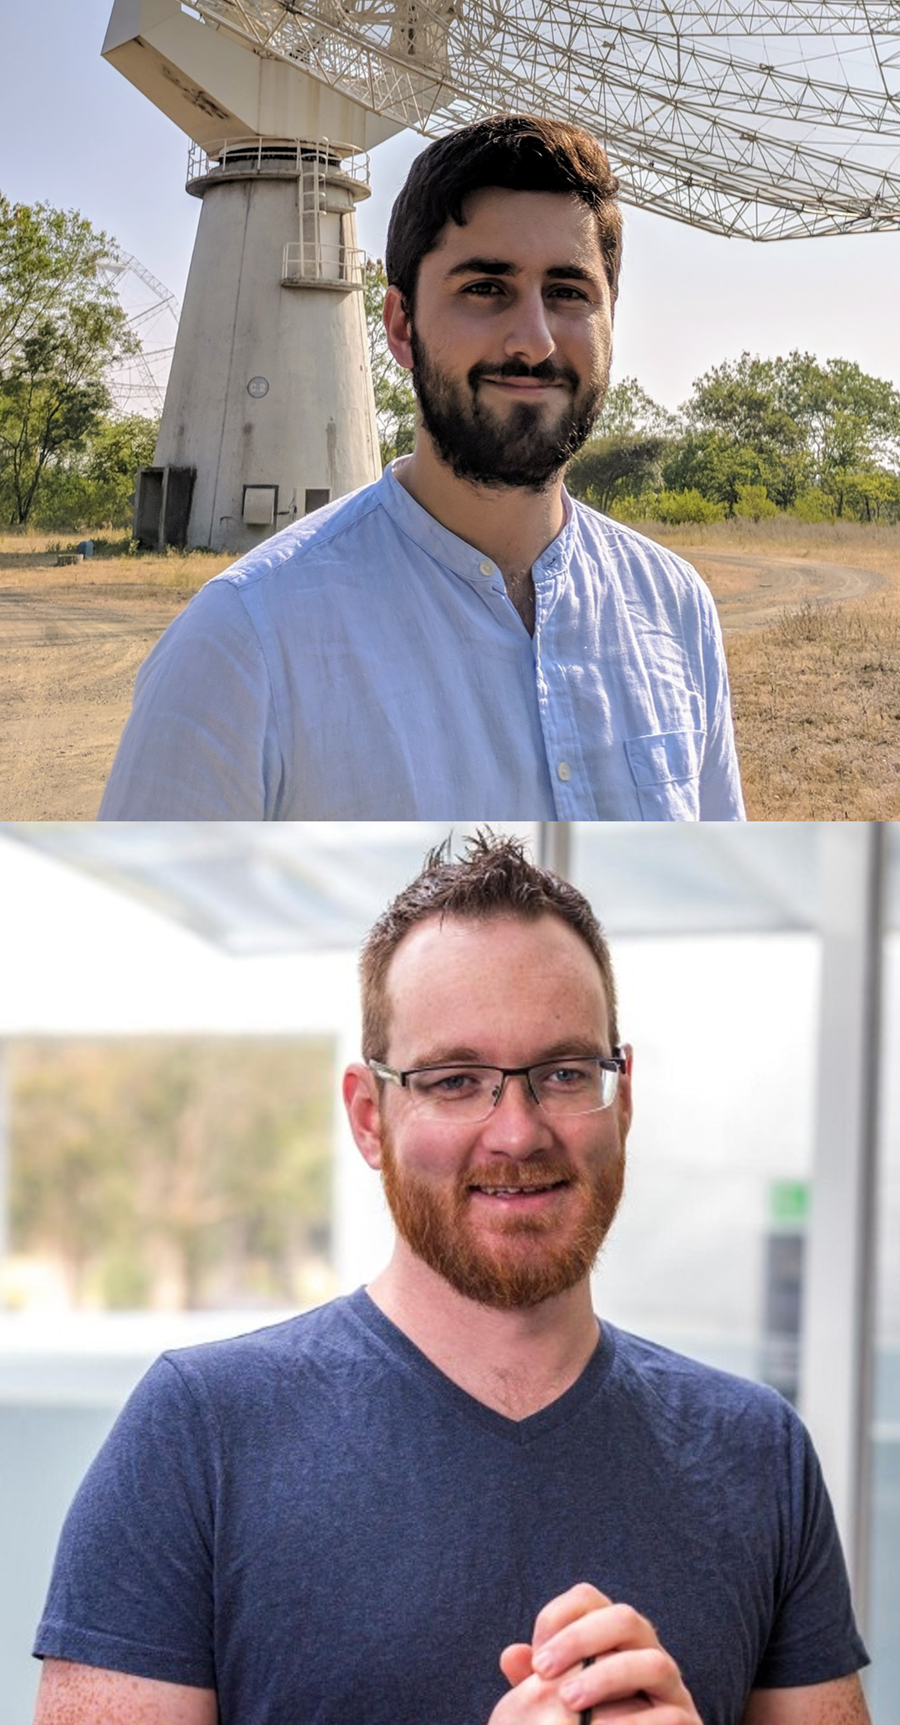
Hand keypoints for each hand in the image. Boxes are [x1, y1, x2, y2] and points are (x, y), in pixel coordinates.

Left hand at [488, 1583, 701, 1722]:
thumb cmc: (587, 1722)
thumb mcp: (556, 1700)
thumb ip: (537, 1680)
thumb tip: (512, 1654)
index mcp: (613, 1636)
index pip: (589, 1599)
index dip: (559, 1616)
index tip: (535, 1655)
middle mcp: (646, 1651)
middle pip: (625, 1618)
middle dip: (581, 1639)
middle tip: (544, 1671)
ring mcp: (671, 1686)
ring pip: (655, 1661)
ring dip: (608, 1677)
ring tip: (569, 1700)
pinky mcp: (687, 1722)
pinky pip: (671, 1715)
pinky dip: (635, 1722)